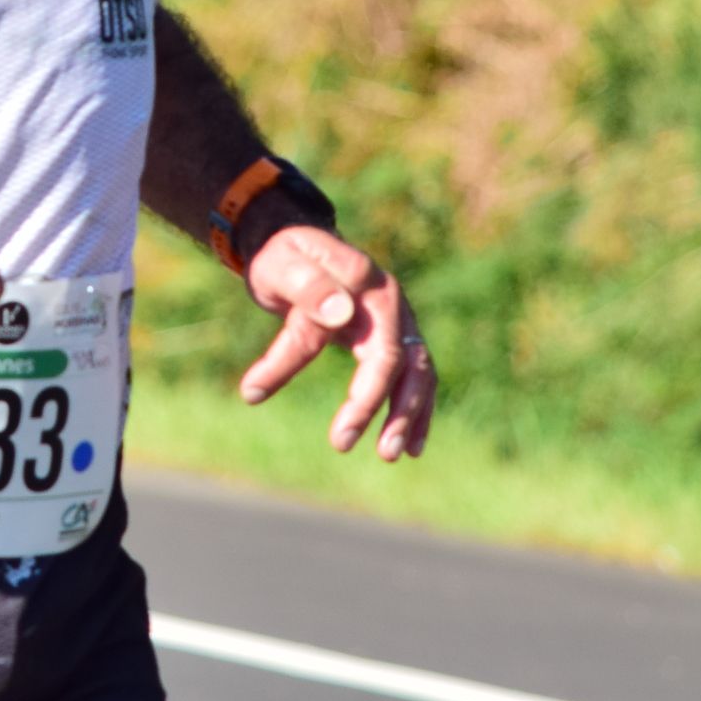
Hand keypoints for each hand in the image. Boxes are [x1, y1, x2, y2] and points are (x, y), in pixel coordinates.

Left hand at [237, 224, 435, 460]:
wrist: (292, 247)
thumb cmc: (282, 259)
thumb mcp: (281, 267)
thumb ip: (306, 289)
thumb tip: (338, 314)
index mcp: (368, 287)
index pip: (382, 353)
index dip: (367, 397)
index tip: (341, 437)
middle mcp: (391, 303)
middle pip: (406, 366)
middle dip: (392, 414)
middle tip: (356, 448)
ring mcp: (396, 319)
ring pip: (418, 373)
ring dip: (409, 415)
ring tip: (390, 454)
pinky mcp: (390, 334)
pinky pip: (413, 374)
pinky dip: (415, 407)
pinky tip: (411, 443)